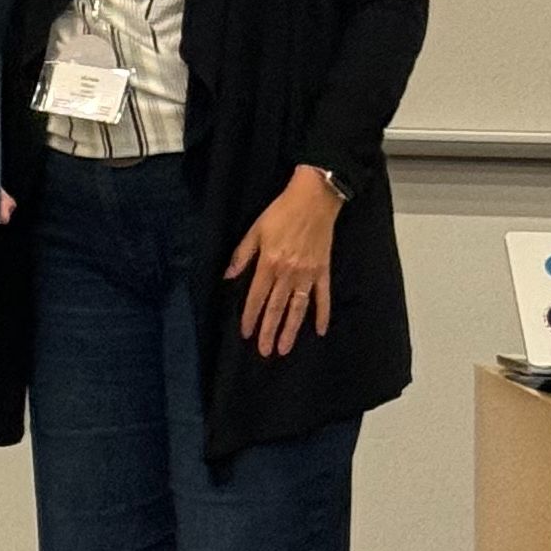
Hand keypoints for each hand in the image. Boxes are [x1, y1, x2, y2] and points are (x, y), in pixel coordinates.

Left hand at [225, 167, 338, 357]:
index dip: (250, 316)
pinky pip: (323, 297)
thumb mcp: (255, 229)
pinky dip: (322, 314)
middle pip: (276, 307)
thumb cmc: (281, 212)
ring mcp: (308, 274)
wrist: (314, 198)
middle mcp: (288, 273)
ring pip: (298, 308)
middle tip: (265, 352)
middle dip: (269, 331)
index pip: (257, 297)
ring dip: (291, 330)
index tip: (246, 333)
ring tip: (284, 348)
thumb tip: (227, 276)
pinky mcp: (323, 271)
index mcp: (269, 263)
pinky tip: (320, 330)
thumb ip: (242, 255)